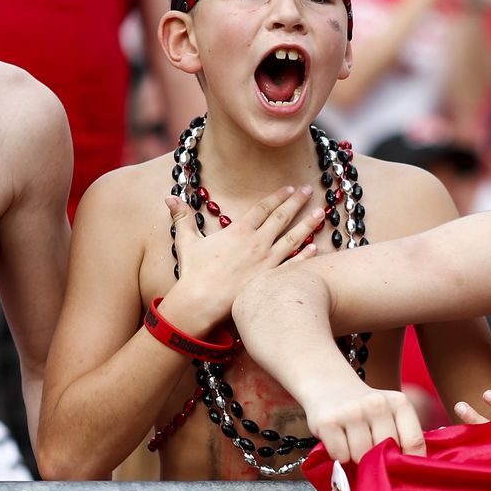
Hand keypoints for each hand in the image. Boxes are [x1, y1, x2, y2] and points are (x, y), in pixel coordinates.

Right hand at [154, 185, 321, 328]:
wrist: (201, 303)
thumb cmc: (194, 273)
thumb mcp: (186, 241)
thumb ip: (182, 217)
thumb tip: (169, 197)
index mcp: (239, 231)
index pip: (263, 208)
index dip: (278, 196)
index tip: (290, 187)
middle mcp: (257, 243)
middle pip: (281, 218)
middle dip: (297, 202)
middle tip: (311, 190)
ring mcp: (267, 262)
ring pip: (293, 239)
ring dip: (308, 225)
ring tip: (321, 213)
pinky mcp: (270, 281)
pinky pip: (292, 266)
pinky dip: (306, 257)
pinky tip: (316, 248)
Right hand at [305, 383, 427, 462]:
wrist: (327, 383)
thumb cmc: (365, 409)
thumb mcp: (390, 413)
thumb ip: (403, 436)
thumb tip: (411, 470)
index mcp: (399, 403)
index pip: (414, 442)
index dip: (410, 464)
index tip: (402, 473)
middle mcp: (377, 404)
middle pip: (385, 453)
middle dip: (378, 461)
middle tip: (370, 454)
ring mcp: (352, 411)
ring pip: (361, 457)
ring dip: (356, 459)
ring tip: (352, 444)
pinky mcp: (328, 421)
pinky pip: (340, 456)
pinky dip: (339, 456)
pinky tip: (339, 441)